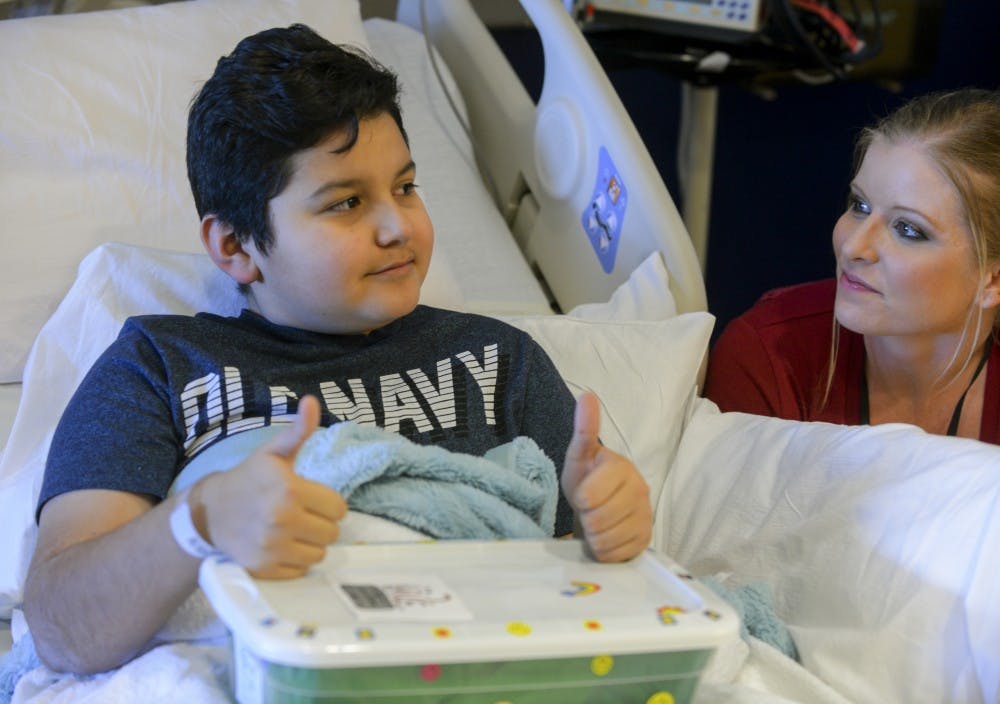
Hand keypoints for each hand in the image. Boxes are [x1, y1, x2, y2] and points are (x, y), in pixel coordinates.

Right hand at [194, 395, 346, 577]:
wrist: (209, 512)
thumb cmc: (249, 479)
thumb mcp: (273, 453)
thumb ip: (298, 431)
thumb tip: (313, 401)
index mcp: (291, 490)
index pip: (339, 508)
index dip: (329, 504)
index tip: (313, 499)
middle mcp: (283, 520)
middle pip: (332, 533)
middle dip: (321, 524)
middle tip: (303, 515)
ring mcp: (272, 547)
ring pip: (319, 554)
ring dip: (310, 544)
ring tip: (293, 531)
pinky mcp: (264, 568)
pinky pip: (301, 570)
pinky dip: (295, 561)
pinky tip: (281, 546)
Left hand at [562, 392, 651, 561]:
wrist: (598, 511)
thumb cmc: (586, 482)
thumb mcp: (579, 456)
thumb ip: (584, 429)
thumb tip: (587, 395)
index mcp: (622, 466)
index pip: (591, 494)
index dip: (582, 499)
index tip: (582, 495)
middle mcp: (640, 488)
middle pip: (598, 518)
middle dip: (586, 519)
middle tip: (588, 512)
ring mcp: (646, 515)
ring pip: (607, 538)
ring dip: (594, 536)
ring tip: (595, 525)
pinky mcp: (646, 540)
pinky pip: (617, 554)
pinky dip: (606, 552)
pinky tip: (607, 538)